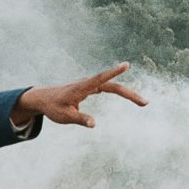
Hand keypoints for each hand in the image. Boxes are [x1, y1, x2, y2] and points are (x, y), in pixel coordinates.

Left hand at [16, 63, 144, 128]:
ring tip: (143, 103)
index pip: (100, 79)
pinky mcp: (91, 87)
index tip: (126, 65)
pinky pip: (109, 88)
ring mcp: (90, 84)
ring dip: (128, 94)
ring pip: (113, 87)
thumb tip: (94, 124)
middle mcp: (87, 84)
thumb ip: (79, 119)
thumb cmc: (52, 107)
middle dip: (130, 94)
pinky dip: (121, 93)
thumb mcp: (63, 116)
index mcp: (80, 88)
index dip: (113, 72)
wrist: (43, 98)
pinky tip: (132, 97)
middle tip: (145, 103)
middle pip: (113, 86)